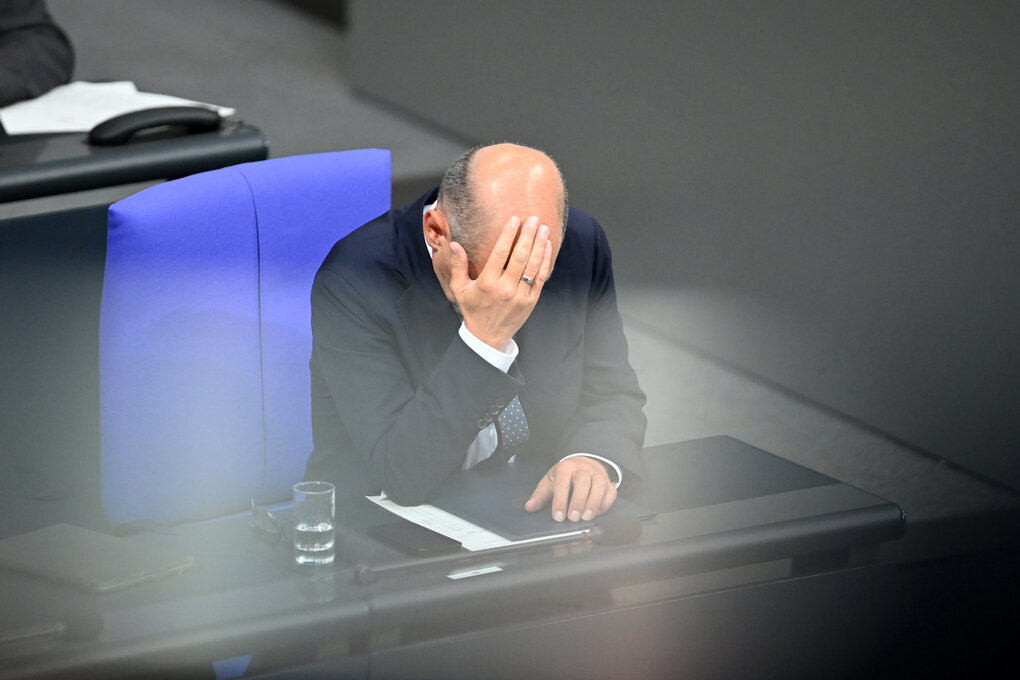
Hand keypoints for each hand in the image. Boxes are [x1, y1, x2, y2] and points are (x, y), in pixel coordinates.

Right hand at [448, 215, 553, 349]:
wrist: (487, 336)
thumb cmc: (472, 309)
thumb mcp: (459, 288)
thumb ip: (457, 265)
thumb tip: (454, 244)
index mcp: (487, 283)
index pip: (500, 253)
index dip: (509, 234)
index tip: (515, 219)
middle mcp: (505, 288)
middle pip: (520, 257)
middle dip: (528, 235)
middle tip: (534, 219)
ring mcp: (520, 295)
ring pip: (532, 266)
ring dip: (539, 245)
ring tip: (543, 228)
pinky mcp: (531, 301)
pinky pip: (540, 278)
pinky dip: (545, 261)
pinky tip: (547, 247)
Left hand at [525, 456, 617, 521]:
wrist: (584, 463)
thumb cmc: (566, 475)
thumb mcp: (550, 481)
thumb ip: (540, 495)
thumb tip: (530, 506)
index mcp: (566, 468)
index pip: (562, 483)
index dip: (560, 500)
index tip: (558, 516)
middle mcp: (583, 469)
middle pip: (583, 481)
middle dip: (578, 501)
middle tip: (573, 518)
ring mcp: (597, 475)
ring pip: (599, 485)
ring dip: (593, 503)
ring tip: (586, 517)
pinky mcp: (608, 483)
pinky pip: (610, 493)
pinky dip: (605, 504)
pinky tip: (597, 513)